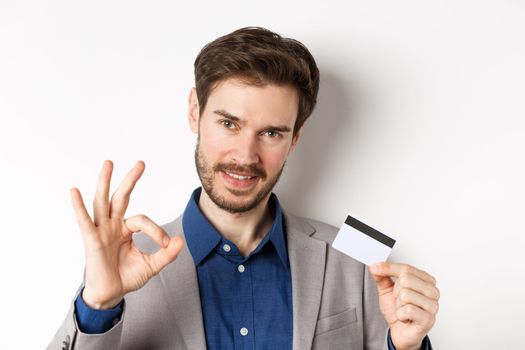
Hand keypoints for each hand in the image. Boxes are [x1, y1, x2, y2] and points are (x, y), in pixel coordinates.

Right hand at [70, 160, 183, 309]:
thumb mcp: (152, 265)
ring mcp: (101, 231)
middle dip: (130, 180)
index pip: (143, 220)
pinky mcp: (91, 240)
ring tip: (108, 163)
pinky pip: (84, 221)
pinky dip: (78, 206)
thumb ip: (167, 254)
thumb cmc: (127, 278)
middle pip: (120, 197)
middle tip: (141, 163)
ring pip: (102, 202)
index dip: (157, 230)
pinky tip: (74, 191)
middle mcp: (112, 226)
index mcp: (126, 229)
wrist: (110, 295)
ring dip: (105, 182)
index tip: (167, 244)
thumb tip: (181, 241)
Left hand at [369, 262, 438, 349]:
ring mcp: (433, 305)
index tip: (375, 268)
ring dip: (398, 304)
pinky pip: (407, 310)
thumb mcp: (387, 290)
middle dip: (396, 292)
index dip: (389, 268)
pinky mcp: (429, 319)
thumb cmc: (398, 310)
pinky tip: (405, 318)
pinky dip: (400, 315)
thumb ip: (382, 276)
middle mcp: (432, 291)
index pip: (406, 268)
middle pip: (405, 279)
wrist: (401, 332)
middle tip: (399, 301)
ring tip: (403, 309)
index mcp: (425, 280)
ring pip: (405, 294)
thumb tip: (375, 266)